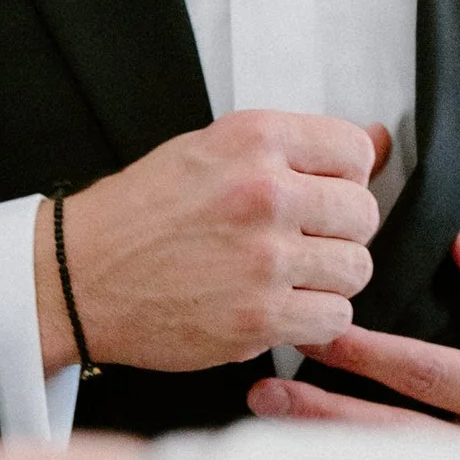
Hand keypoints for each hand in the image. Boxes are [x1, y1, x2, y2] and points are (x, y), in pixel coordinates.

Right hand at [40, 113, 389, 373]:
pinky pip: (334, 319)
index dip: (343, 178)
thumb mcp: (212, 150)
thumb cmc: (142, 212)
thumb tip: (382, 141)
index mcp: (254, 139)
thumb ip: (297, 147)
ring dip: (329, 279)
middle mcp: (264, 193)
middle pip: (364, 214)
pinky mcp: (258, 318)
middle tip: (300, 242)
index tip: (317, 195)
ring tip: (287, 277)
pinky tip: (280, 309)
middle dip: (339, 232)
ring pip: (356, 269)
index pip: (355, 151)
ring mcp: (263, 259)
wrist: (77, 275)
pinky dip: (315, 321)